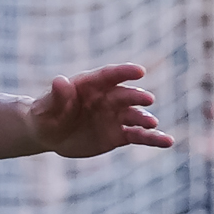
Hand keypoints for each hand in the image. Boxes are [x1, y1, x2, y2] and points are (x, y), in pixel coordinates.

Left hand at [28, 63, 172, 158]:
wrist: (49, 133)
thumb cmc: (46, 114)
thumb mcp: (45, 106)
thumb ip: (55, 95)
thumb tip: (60, 81)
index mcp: (91, 84)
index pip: (109, 75)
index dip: (124, 72)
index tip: (139, 72)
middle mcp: (108, 98)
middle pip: (125, 95)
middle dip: (136, 97)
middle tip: (147, 100)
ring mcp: (116, 116)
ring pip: (135, 116)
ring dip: (145, 119)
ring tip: (151, 123)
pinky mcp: (120, 134)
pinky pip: (139, 136)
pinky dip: (153, 138)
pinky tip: (168, 142)